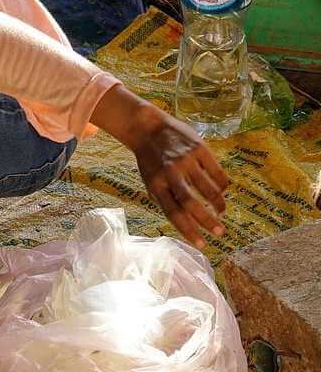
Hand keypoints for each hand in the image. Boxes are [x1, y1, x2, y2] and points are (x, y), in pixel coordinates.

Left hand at [91, 86, 228, 248]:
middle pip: (191, 203)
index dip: (188, 230)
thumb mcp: (150, 181)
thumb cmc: (150, 161)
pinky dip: (222, 185)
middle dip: (207, 220)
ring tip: (222, 213)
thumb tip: (187, 220)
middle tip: (220, 233)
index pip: (173, 213)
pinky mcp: (199, 148)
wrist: (147, 127)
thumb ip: (166, 198)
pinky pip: (216, 172)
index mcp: (156, 185)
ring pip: (208, 188)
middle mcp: (171, 173)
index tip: (202, 244)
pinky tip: (223, 192)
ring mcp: (186, 160)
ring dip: (218, 204)